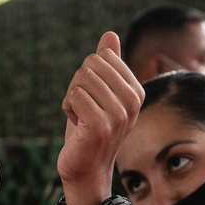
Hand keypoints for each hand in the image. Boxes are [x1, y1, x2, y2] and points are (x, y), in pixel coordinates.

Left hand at [58, 31, 143, 204]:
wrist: (86, 169)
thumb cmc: (90, 130)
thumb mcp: (99, 94)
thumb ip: (107, 65)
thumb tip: (110, 35)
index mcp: (136, 91)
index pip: (102, 57)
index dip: (88, 76)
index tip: (93, 99)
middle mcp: (132, 102)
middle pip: (91, 65)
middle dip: (78, 85)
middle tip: (84, 109)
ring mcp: (118, 114)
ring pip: (81, 80)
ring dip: (72, 98)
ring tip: (81, 119)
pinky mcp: (100, 125)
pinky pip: (74, 96)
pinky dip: (67, 108)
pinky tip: (77, 125)